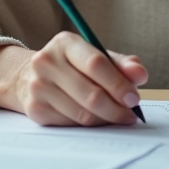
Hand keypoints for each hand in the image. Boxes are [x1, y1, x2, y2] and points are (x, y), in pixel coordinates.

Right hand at [0, 33, 147, 126]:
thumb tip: (140, 74)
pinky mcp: (35, 110)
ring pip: (82, 113)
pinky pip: (71, 124)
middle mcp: (47, 62)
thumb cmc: (71, 66)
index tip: (134, 98)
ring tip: (118, 117)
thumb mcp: (94, 56)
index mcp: (65, 43)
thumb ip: (120, 64)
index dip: (119, 84)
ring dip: (106, 119)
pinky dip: (90, 125)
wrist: (28, 77)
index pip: (96, 64)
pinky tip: (97, 119)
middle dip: (116, 108)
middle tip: (130, 114)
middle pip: (91, 93)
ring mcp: (38, 86)